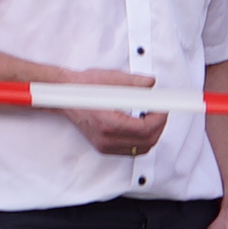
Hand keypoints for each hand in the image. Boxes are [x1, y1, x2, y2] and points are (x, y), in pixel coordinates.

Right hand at [39, 64, 165, 156]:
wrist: (64, 95)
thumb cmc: (83, 87)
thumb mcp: (111, 78)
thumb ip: (135, 83)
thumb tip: (151, 84)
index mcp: (108, 123)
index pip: (145, 129)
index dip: (159, 118)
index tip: (162, 107)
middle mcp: (106, 139)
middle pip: (146, 142)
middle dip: (159, 126)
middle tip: (159, 110)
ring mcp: (105, 145)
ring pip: (141, 148)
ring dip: (152, 134)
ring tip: (151, 116)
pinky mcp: (104, 147)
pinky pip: (131, 149)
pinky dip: (141, 139)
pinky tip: (140, 124)